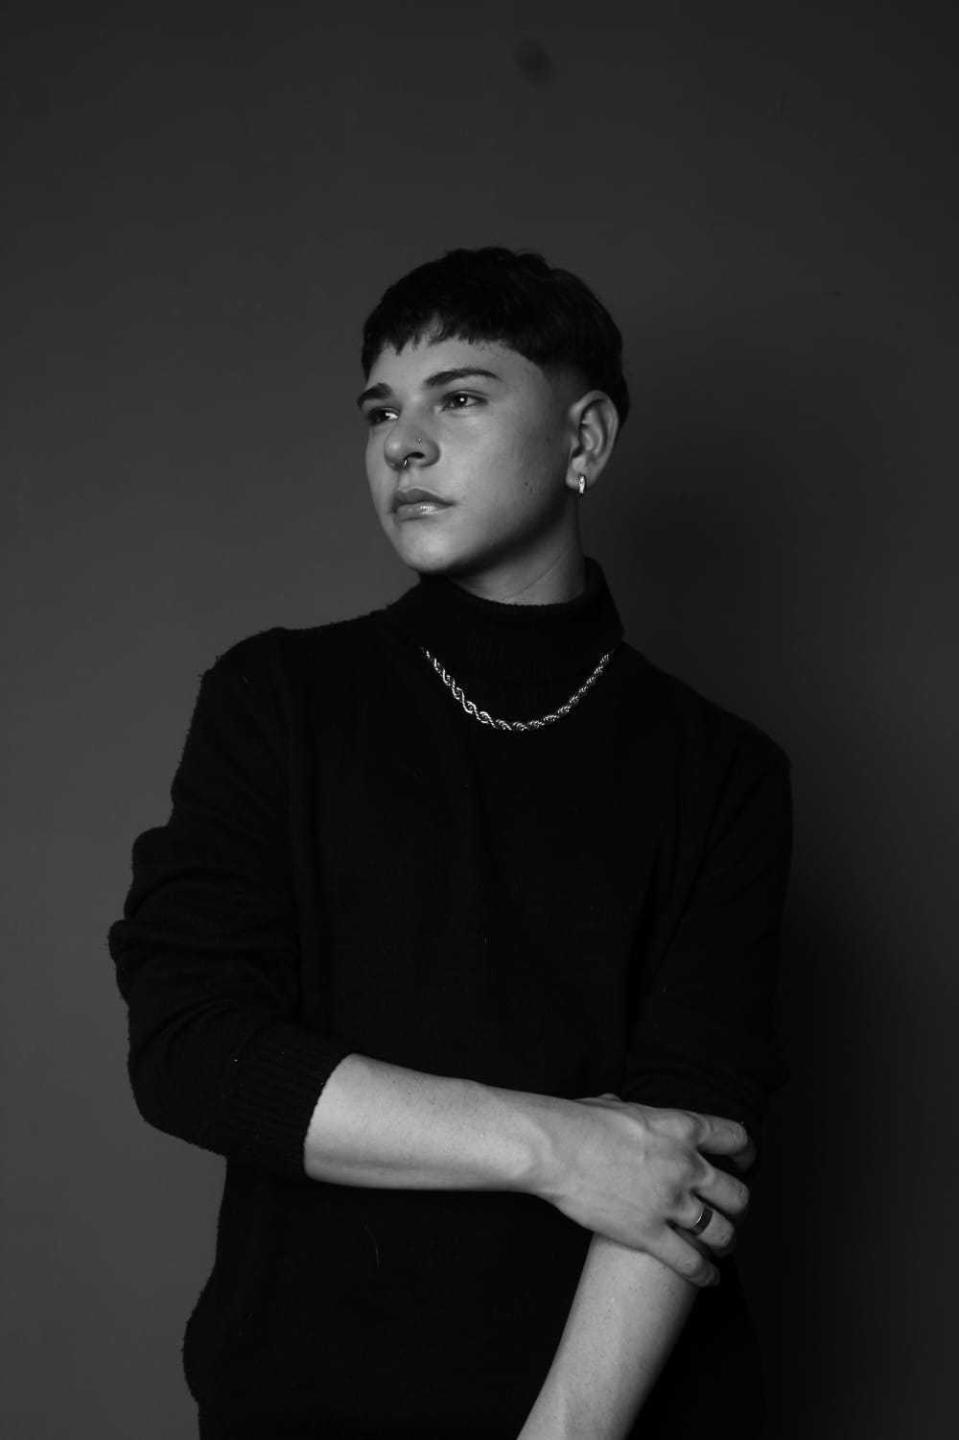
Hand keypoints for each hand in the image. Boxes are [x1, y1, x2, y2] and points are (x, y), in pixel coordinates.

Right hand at [536, 1093, 753, 1286]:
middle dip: (739, 1206)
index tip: (745, 1163)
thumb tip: (618, 1105)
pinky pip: (690, 1262)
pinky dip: (705, 1274)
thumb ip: (631, 1112)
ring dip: (726, 1242)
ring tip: (723, 1247)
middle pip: (737, 1194)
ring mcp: (670, 1202)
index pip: (736, 1139)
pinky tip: (710, 1279)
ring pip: (722, 1232)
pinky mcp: (649, 1234)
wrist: (556, 1148)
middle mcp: (685, 1166)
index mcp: (681, 1128)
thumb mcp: (616, 1105)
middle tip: (732, 1211)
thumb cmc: (578, 1121)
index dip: (747, 1154)